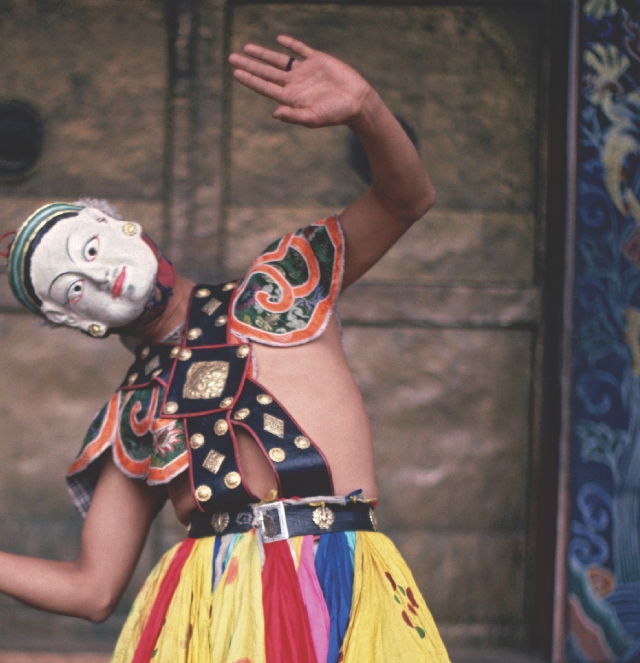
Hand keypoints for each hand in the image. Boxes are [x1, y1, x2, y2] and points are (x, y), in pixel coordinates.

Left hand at [228, 35, 374, 127]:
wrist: (357, 102)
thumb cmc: (336, 113)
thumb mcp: (314, 118)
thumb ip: (294, 116)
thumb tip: (274, 113)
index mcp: (291, 98)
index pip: (265, 87)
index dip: (250, 79)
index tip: (235, 72)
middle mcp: (295, 84)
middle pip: (267, 72)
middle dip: (249, 65)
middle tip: (230, 58)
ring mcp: (305, 71)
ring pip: (279, 60)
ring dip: (263, 54)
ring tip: (247, 48)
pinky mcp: (318, 61)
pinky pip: (301, 50)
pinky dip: (291, 44)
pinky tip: (280, 39)